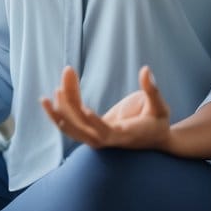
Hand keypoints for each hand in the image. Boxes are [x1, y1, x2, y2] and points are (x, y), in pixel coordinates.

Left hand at [40, 65, 170, 150]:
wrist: (154, 138)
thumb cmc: (159, 122)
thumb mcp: (161, 107)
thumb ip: (153, 90)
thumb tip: (146, 70)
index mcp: (124, 136)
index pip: (104, 133)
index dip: (94, 122)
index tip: (85, 109)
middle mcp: (106, 140)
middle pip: (81, 129)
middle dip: (70, 105)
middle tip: (65, 78)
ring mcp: (96, 136)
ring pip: (72, 125)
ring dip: (61, 105)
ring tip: (61, 78)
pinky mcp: (90, 130)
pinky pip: (71, 122)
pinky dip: (60, 110)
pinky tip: (49, 97)